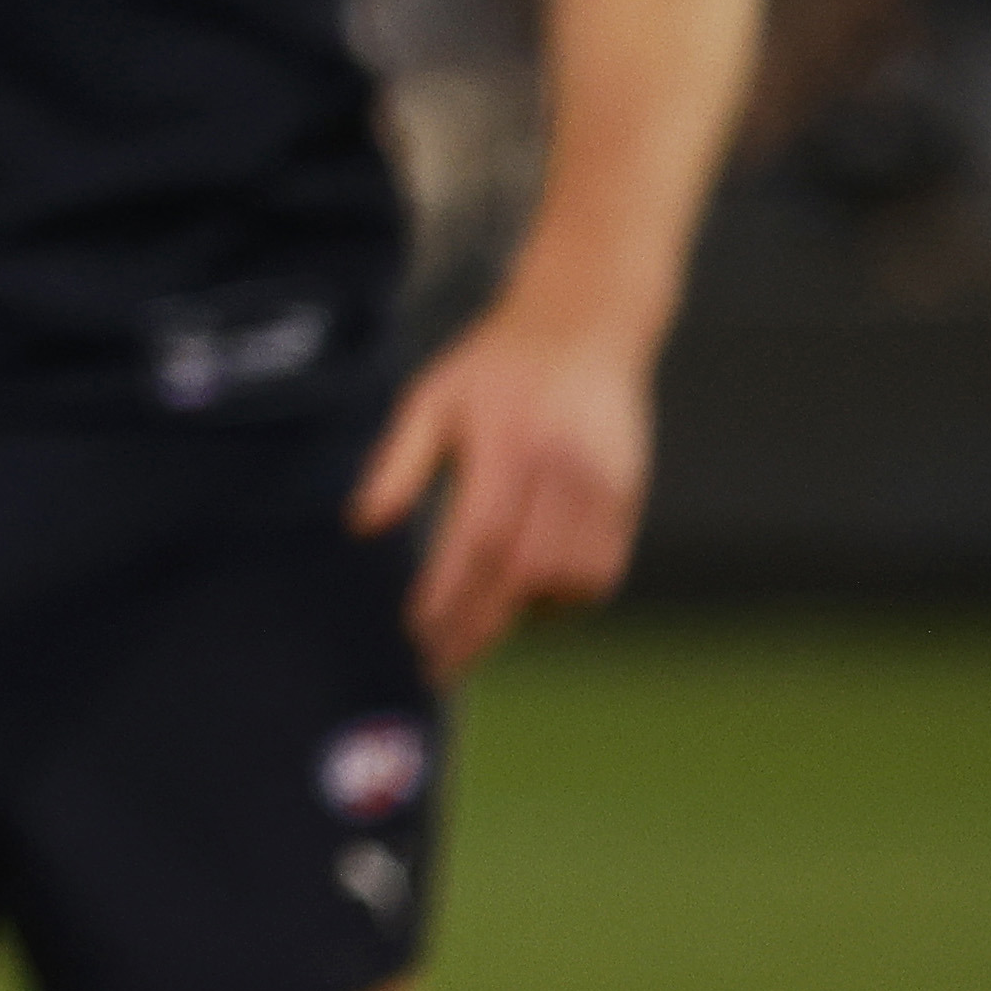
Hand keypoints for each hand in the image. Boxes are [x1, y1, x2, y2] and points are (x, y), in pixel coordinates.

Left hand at [355, 301, 657, 671]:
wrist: (584, 327)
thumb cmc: (493, 366)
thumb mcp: (431, 398)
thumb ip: (397, 462)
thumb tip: (362, 524)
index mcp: (506, 445)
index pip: (477, 541)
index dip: (450, 597)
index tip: (419, 636)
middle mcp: (561, 470)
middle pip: (521, 573)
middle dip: (479, 626)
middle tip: (442, 663)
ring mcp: (603, 486)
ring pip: (568, 581)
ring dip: (523, 616)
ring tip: (479, 628)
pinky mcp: (629, 497)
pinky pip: (603, 569)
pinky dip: (569, 599)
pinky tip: (532, 604)